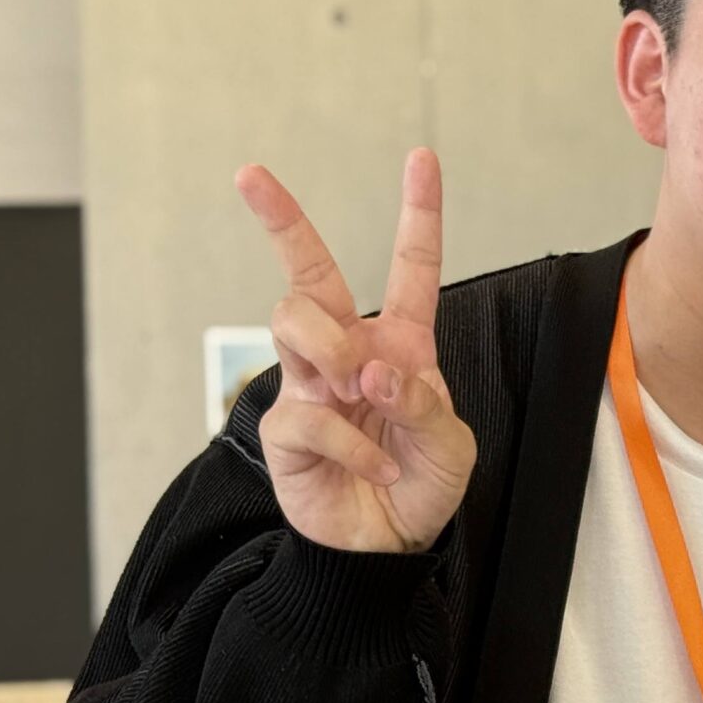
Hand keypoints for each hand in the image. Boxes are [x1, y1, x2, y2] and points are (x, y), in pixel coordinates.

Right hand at [238, 150, 475, 553]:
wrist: (391, 544)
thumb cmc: (424, 484)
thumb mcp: (451, 444)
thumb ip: (424, 403)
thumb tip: (373, 372)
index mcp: (403, 343)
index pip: (412, 267)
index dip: (418, 212)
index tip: (421, 157)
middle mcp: (350, 352)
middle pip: (309, 271)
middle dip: (280, 217)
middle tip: (251, 176)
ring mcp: (311, 384)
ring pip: (293, 320)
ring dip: (330, 346)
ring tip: (359, 390)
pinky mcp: (286, 426)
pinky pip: (306, 410)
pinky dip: (349, 441)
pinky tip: (374, 465)